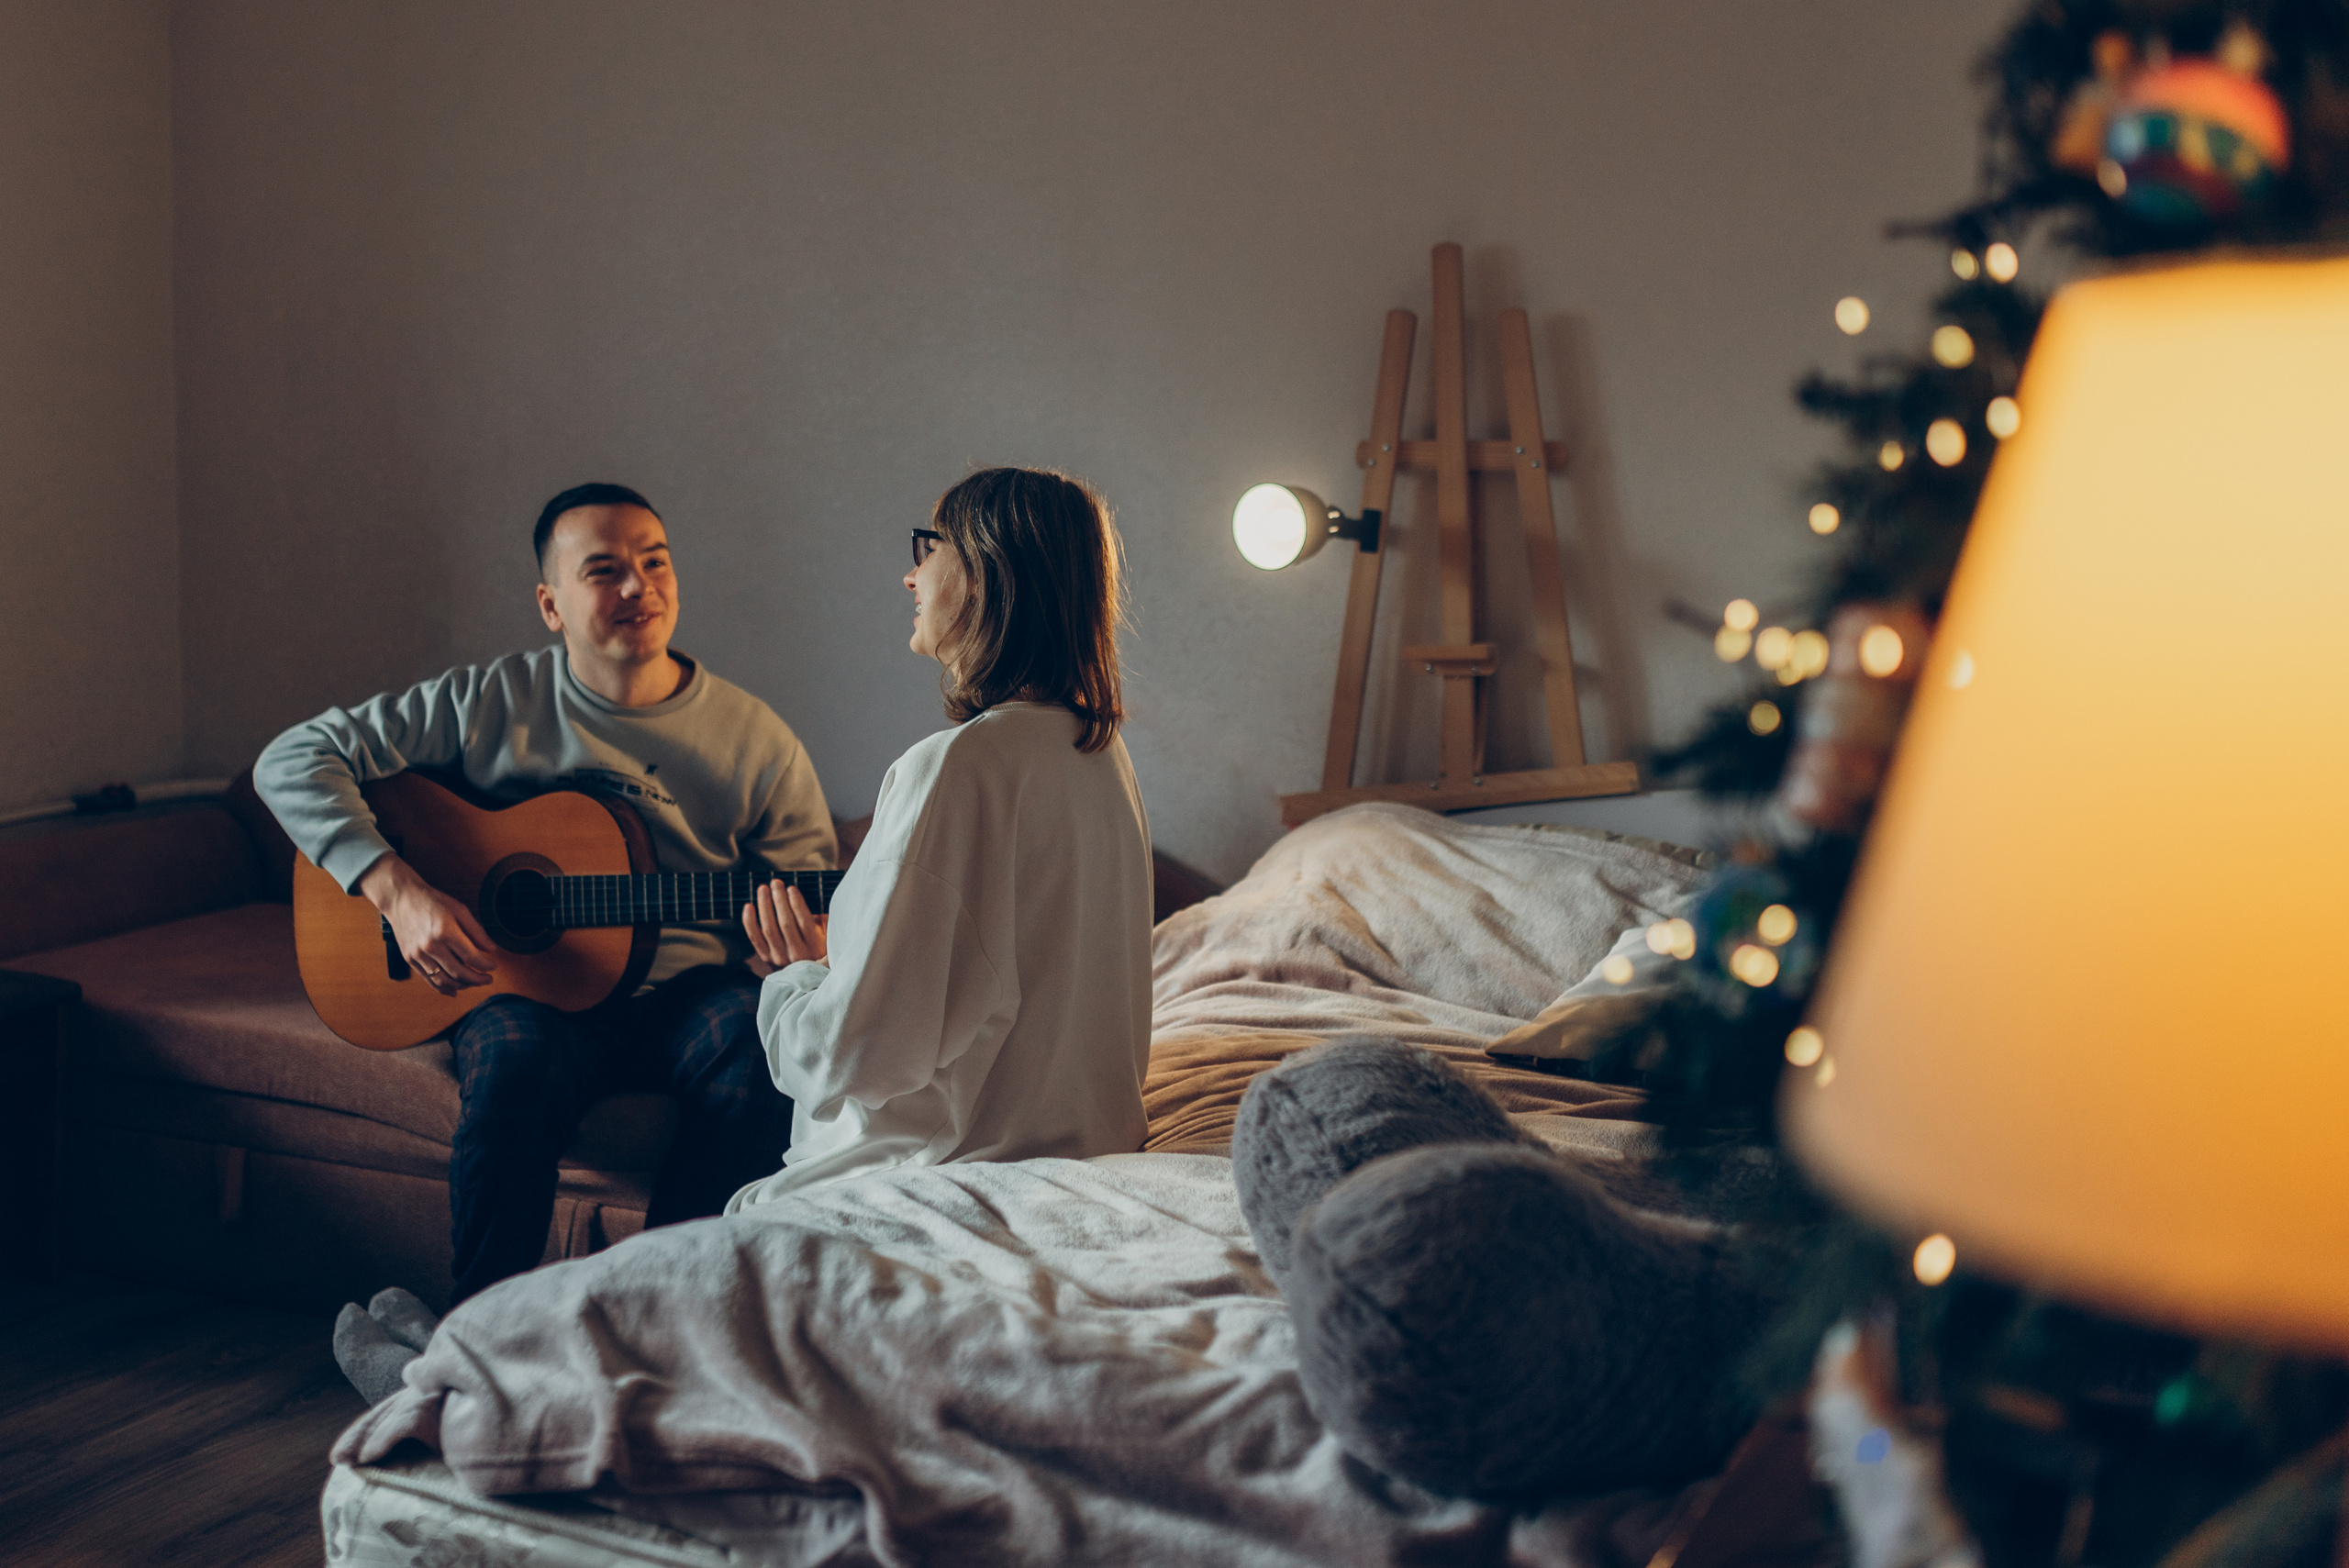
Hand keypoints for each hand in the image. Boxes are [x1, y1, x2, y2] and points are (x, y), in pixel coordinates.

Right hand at [358, 853, 497, 996]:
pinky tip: (455, 990)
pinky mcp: (409, 959)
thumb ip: (476, 931)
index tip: (493, 966)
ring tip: (474, 983)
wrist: (401, 899)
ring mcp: (418, 954)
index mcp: (445, 931)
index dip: (486, 965)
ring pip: (444, 981)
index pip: (471, 957)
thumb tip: (492, 950)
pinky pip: (428, 980)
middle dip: (478, 980)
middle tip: (488, 979)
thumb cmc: (433, 902)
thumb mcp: (460, 910)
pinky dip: (443, 988)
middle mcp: (430, 946)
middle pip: (458, 973)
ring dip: (462, 986)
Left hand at [742, 881, 826, 977]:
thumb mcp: (828, 937)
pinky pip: (755, 939)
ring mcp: (780, 958)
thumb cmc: (820, 952)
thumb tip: (815, 896)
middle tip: (775, 883)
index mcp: (815, 948)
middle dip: (779, 900)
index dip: (796, 904)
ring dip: (764, 906)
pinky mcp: (767, 959)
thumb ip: (823, 920)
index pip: (804, 922)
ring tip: (763, 889)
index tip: (791, 888)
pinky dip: (749, 922)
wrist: (806, 981)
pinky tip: (748, 906)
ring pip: (769, 929)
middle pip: (785, 923)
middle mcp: (797, 955)